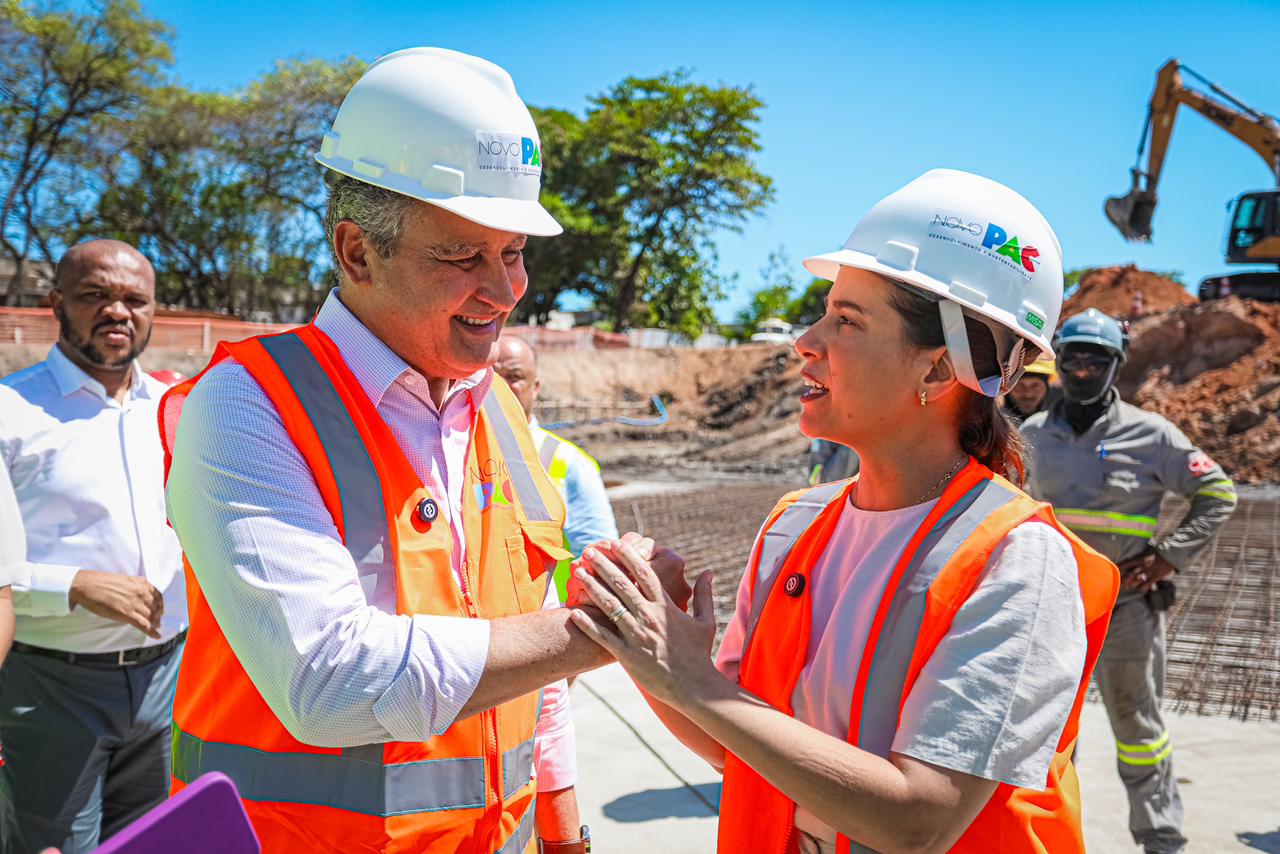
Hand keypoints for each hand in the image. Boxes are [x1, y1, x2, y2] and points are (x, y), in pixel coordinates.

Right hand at [69, 570, 163, 637]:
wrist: (87, 585)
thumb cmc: (100, 582)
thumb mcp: (124, 580)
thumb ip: (134, 587)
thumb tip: (138, 595)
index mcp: (140, 583)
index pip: (157, 596)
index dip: (160, 605)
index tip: (159, 610)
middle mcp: (141, 592)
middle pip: (155, 607)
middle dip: (157, 616)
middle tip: (157, 621)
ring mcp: (134, 603)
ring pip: (151, 616)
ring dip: (154, 624)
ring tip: (154, 628)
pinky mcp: (126, 613)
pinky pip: (144, 624)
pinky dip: (151, 631)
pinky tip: (156, 635)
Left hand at [569, 542, 718, 707]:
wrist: (694, 687)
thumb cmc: (699, 654)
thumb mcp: (706, 621)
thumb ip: (705, 594)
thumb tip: (709, 572)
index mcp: (666, 606)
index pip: (645, 573)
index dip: (628, 556)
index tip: (615, 543)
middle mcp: (649, 617)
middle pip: (622, 584)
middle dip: (604, 565)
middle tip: (589, 551)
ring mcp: (637, 636)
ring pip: (610, 606)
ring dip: (592, 587)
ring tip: (578, 572)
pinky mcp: (627, 656)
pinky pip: (603, 637)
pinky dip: (588, 625)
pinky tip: (574, 613)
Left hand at [1117, 551, 1175, 592]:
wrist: (1170, 554)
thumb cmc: (1158, 552)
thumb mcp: (1146, 551)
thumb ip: (1139, 555)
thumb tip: (1132, 556)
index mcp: (1139, 558)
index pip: (1127, 563)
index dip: (1120, 568)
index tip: (1114, 571)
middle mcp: (1143, 565)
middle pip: (1130, 574)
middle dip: (1124, 580)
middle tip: (1120, 584)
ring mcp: (1149, 571)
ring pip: (1138, 579)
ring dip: (1132, 584)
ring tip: (1127, 588)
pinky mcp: (1156, 576)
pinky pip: (1148, 583)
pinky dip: (1143, 587)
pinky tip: (1139, 590)